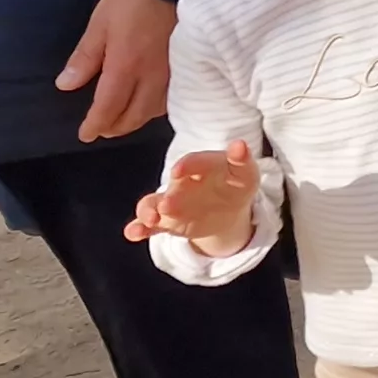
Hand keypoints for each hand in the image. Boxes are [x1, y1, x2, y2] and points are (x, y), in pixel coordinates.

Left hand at [58, 0, 176, 142]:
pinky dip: (156, 107)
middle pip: (133, 115)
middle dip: (116, 127)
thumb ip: (85, 58)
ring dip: (136, 119)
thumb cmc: (131, 0)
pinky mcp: (186, 66)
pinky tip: (151, 103)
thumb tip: (66, 85)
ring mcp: (172, 73)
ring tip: (124, 119)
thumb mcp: (99, 24)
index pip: (108, 108)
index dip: (95, 124)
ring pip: (154, 111)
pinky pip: (171, 97)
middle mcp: (150, 78)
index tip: (85, 134)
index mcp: (125, 67)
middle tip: (103, 130)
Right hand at [126, 139, 262, 255]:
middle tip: (167, 205)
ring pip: (153, 204)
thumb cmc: (236, 183)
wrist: (227, 207)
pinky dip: (139, 228)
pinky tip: (132, 233)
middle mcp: (181, 183)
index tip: (179, 169)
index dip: (188, 165)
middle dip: (169, 197)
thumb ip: (241, 160)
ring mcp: (171, 202)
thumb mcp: (244, 173)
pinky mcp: (166, 222)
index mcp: (201, 166)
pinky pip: (150, 225)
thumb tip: (239, 144)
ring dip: (148, 211)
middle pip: (172, 187)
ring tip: (150, 219)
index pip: (194, 163)